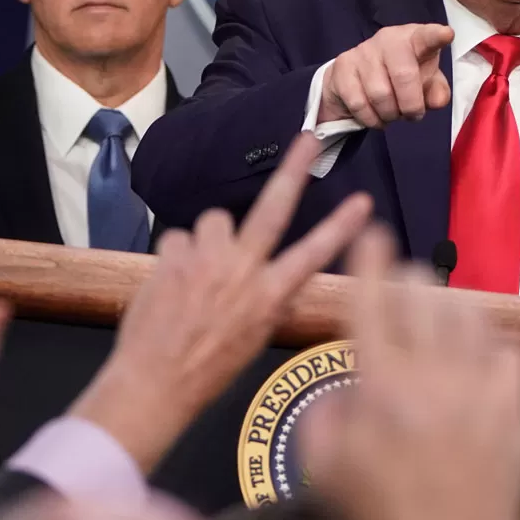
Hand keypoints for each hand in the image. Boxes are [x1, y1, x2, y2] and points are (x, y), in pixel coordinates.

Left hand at [70, 132, 372, 474]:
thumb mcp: (254, 339)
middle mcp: (243, 270)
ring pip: (215, 220)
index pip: (314, 254)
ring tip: (199, 272)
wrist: (155, 382)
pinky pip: (179, 238)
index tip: (363, 202)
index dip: (341, 227)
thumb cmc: (208, 369)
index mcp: (270, 295)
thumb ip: (269, 302)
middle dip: (294, 170)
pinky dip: (177, 256)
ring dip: (210, 239)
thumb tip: (280, 281)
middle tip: (308, 138)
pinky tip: (172, 283)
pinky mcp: (173, 254)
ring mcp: (207, 259)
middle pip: (273, 208)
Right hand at [302, 226, 519, 519]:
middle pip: (422, 294)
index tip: (372, 232)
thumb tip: (343, 385)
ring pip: (468, 314)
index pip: (372, 301)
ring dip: (447, 302)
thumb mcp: (322, 472)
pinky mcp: (516, 411)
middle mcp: (431, 377)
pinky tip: (477, 353)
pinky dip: (489, 342)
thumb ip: (321, 416)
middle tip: (400, 276)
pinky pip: (508, 351)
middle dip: (407, 273)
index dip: (369, 259)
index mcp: (379, 387)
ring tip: (436, 308)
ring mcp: (479, 391)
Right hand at [319, 22, 453, 127]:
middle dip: (411, 105)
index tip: (447, 35)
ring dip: (389, 114)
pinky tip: (375, 116)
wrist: (357, 78)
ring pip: (379, 94)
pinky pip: (358, 103)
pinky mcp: (342, 67)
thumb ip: (436, 92)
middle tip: (412, 115)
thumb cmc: (399, 77)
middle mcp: (387, 39)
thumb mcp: (425, 83)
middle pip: (404, 75)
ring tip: (391, 114)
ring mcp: (362, 51)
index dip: (436, 36)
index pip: (426, 36)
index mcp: (414, 39)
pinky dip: (370, 119)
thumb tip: (437, 101)